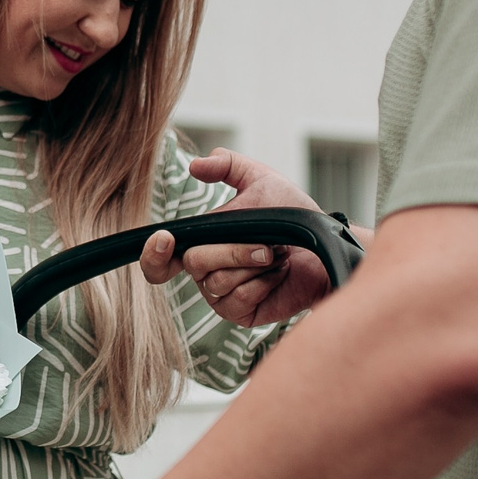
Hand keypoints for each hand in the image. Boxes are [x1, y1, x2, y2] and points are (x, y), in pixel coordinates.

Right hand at [138, 149, 333, 326]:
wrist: (324, 246)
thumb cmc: (292, 215)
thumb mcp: (261, 180)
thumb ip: (228, 165)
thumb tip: (194, 165)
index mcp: (201, 244)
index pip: (160, 260)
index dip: (153, 255)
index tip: (165, 238)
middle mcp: (206, 272)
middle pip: (195, 263)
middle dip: (232, 250)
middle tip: (266, 245)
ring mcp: (221, 296)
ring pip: (218, 281)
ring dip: (254, 264)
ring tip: (277, 256)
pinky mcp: (241, 313)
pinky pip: (239, 298)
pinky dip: (264, 282)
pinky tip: (279, 275)